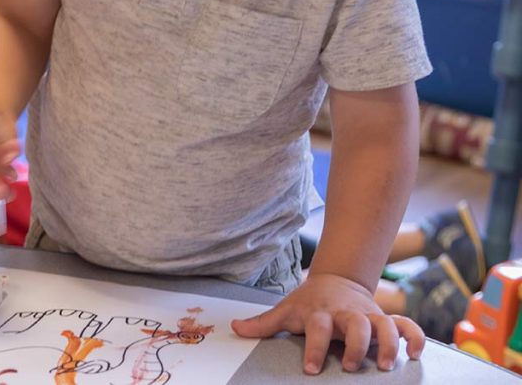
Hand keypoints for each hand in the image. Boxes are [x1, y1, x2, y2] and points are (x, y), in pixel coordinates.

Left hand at [231, 273, 424, 373]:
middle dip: (356, 344)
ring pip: (384, 324)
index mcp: (321, 313)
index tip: (313, 369)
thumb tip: (234, 329)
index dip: (316, 347)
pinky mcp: (385, 318)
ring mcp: (368, 315)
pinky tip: (415, 354)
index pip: (318, 327)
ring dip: (388, 343)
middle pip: (356, 324)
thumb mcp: (286, 310)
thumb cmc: (309, 302)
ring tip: (385, 365)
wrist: (335, 280)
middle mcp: (346, 313)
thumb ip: (263, 323)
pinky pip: (407, 325)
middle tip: (352, 365)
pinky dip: (415, 337)